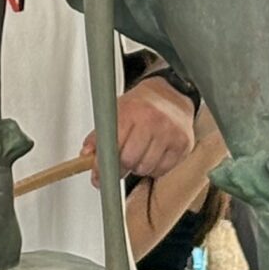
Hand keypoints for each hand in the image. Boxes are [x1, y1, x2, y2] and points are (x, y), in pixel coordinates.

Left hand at [80, 76, 196, 184]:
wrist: (171, 93)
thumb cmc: (141, 104)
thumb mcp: (116, 111)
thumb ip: (99, 134)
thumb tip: (85, 155)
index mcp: (132, 111)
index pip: (113, 145)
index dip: (102, 165)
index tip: (98, 176)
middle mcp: (153, 120)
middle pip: (129, 160)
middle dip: (121, 167)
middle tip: (120, 163)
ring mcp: (170, 132)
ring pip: (146, 168)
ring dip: (138, 167)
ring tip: (139, 153)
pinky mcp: (183, 144)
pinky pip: (163, 170)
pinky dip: (155, 168)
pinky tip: (154, 154)